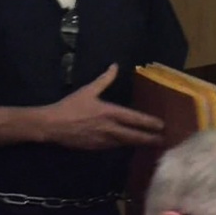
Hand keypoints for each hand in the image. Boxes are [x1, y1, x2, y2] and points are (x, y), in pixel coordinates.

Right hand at [42, 63, 164, 149]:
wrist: (53, 125)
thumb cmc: (71, 106)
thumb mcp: (88, 90)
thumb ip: (104, 79)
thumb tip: (115, 66)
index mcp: (109, 113)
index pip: (134, 119)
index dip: (149, 123)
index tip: (161, 125)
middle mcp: (110, 129)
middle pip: (134, 136)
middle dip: (149, 139)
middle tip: (162, 140)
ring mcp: (104, 141)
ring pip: (125, 143)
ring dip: (138, 143)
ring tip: (150, 143)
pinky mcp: (97, 148)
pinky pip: (114, 147)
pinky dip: (124, 145)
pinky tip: (128, 144)